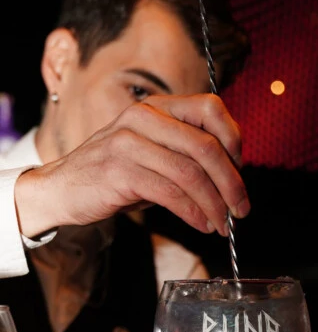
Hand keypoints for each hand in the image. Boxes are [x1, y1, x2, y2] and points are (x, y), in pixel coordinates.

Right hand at [14, 93, 248, 239]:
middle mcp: (143, 117)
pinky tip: (202, 224)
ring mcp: (129, 143)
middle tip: (241, 207)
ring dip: (214, 204)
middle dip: (231, 181)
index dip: (234, 138)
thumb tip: (231, 175)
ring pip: (190, 173)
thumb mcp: (152, 152)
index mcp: (156, 107)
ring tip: (223, 223)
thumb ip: (185, 153)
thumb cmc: (113, 173)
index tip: (241, 168)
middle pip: (205, 145)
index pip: (209, 107)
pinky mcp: (120, 172)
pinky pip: (170, 194)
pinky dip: (193, 213)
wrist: (61, 189)